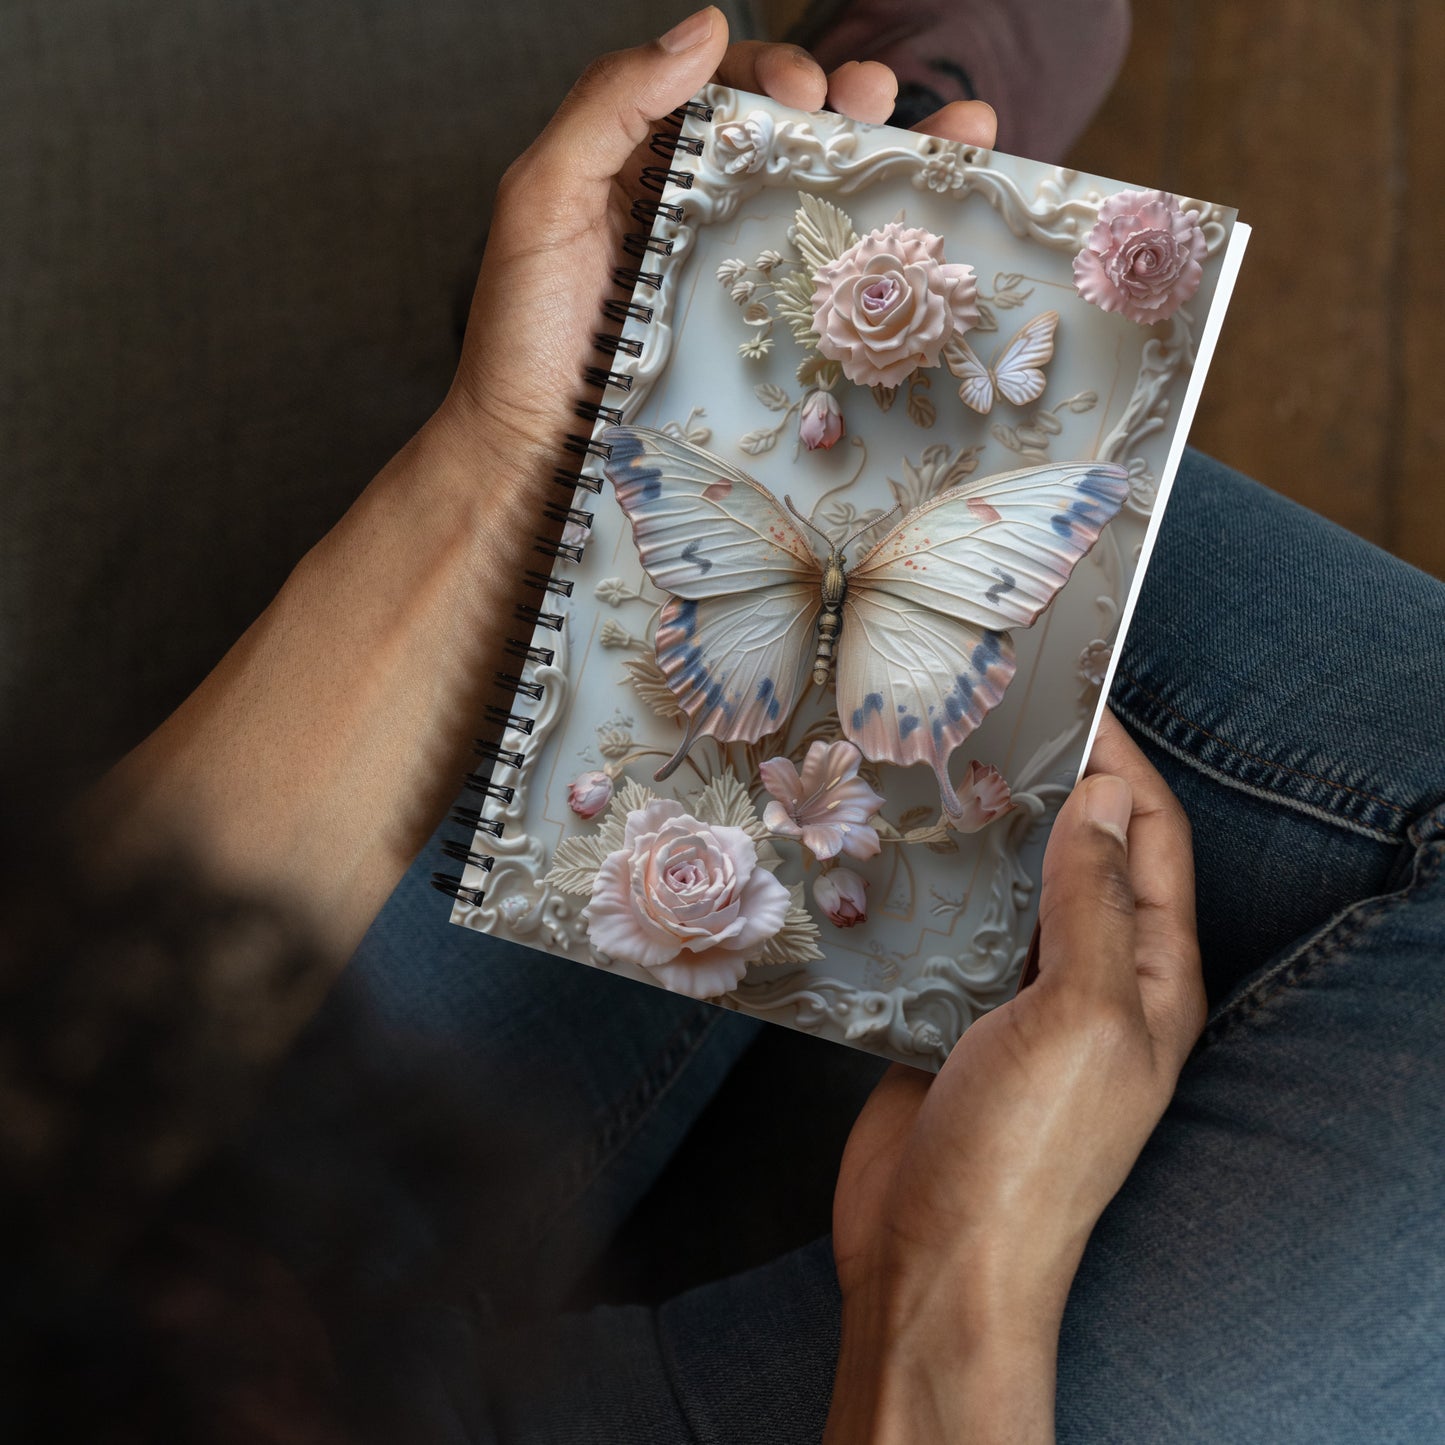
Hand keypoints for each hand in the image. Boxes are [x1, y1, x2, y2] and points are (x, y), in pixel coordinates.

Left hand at [425, 4, 997, 475]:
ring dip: (896, 160)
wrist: (535, 454)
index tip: (804, 92)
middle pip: (791, 138)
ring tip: (955, 134)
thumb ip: (608, 106)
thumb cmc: (526, 335)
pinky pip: (829, 283)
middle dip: (850, 105)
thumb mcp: (543, 202)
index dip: (774, 72)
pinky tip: (938, 227)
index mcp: (648, 164)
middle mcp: (700, 211)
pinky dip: (888, 251)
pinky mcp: (761, 339)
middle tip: (875, 105)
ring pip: (825, 203)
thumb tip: (704, 30)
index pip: (725, 89)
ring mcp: (736, 277)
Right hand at [826, 711, 1205, 1443]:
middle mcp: (1093, 983)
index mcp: (1150, 978)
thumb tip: (1107, 800)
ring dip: (982, 836)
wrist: (935, 1263)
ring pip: (1010, 892)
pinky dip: (932, 890)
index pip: (1151, 841)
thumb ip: (1093, 905)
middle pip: (1082, 858)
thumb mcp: (1080, 1018)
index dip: (1121, 766)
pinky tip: (889, 854)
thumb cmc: (1024, 1153)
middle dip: (1048, 789)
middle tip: (986, 725)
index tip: (1072, 700)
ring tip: (929, 772)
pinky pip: (951, 935)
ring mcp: (1019, 1003)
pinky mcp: (952, 1019)